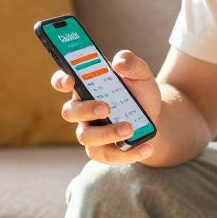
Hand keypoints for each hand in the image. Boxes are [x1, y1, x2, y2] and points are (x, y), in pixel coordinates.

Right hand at [50, 49, 158, 163]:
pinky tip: (146, 148)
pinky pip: (107, 155)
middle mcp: (82, 110)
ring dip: (108, 133)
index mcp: (86, 86)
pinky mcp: (102, 151)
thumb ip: (131, 62)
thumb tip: (119, 62)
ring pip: (86, 137)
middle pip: (70, 112)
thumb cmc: (140, 92)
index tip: (70, 79)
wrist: (155, 117)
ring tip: (130, 128)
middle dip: (85, 110)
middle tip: (106, 108)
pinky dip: (128, 153)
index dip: (61, 80)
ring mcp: (90, 132)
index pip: (63, 81)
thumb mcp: (141, 73)